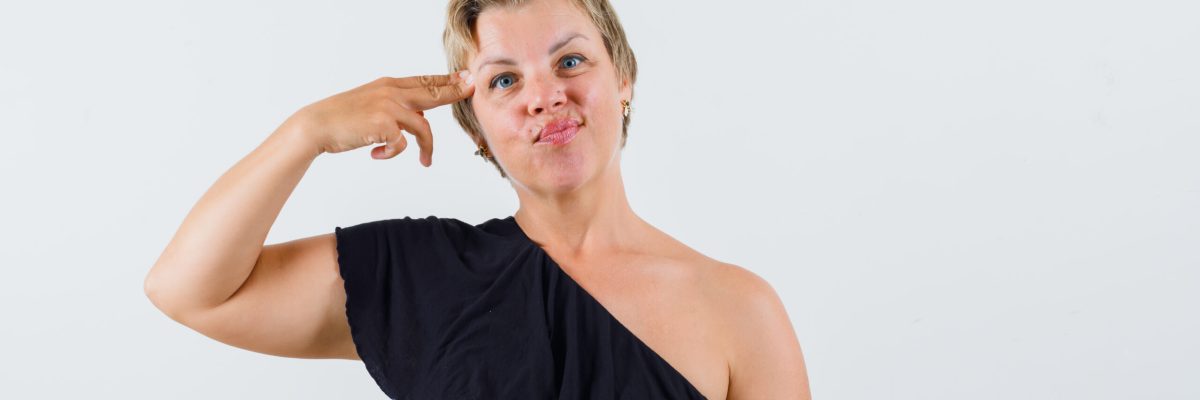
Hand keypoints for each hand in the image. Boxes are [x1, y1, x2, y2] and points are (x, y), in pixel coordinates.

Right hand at [285, 71, 473, 165]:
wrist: (316, 125)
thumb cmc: (342, 118)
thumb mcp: (371, 104)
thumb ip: (396, 107)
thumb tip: (419, 117)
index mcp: (389, 85)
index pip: (424, 81)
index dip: (447, 80)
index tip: (465, 77)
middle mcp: (391, 92)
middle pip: (432, 93)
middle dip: (454, 92)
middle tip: (472, 88)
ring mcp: (388, 108)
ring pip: (423, 128)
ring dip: (426, 148)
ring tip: (425, 160)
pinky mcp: (384, 125)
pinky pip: (402, 145)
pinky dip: (392, 154)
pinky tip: (376, 154)